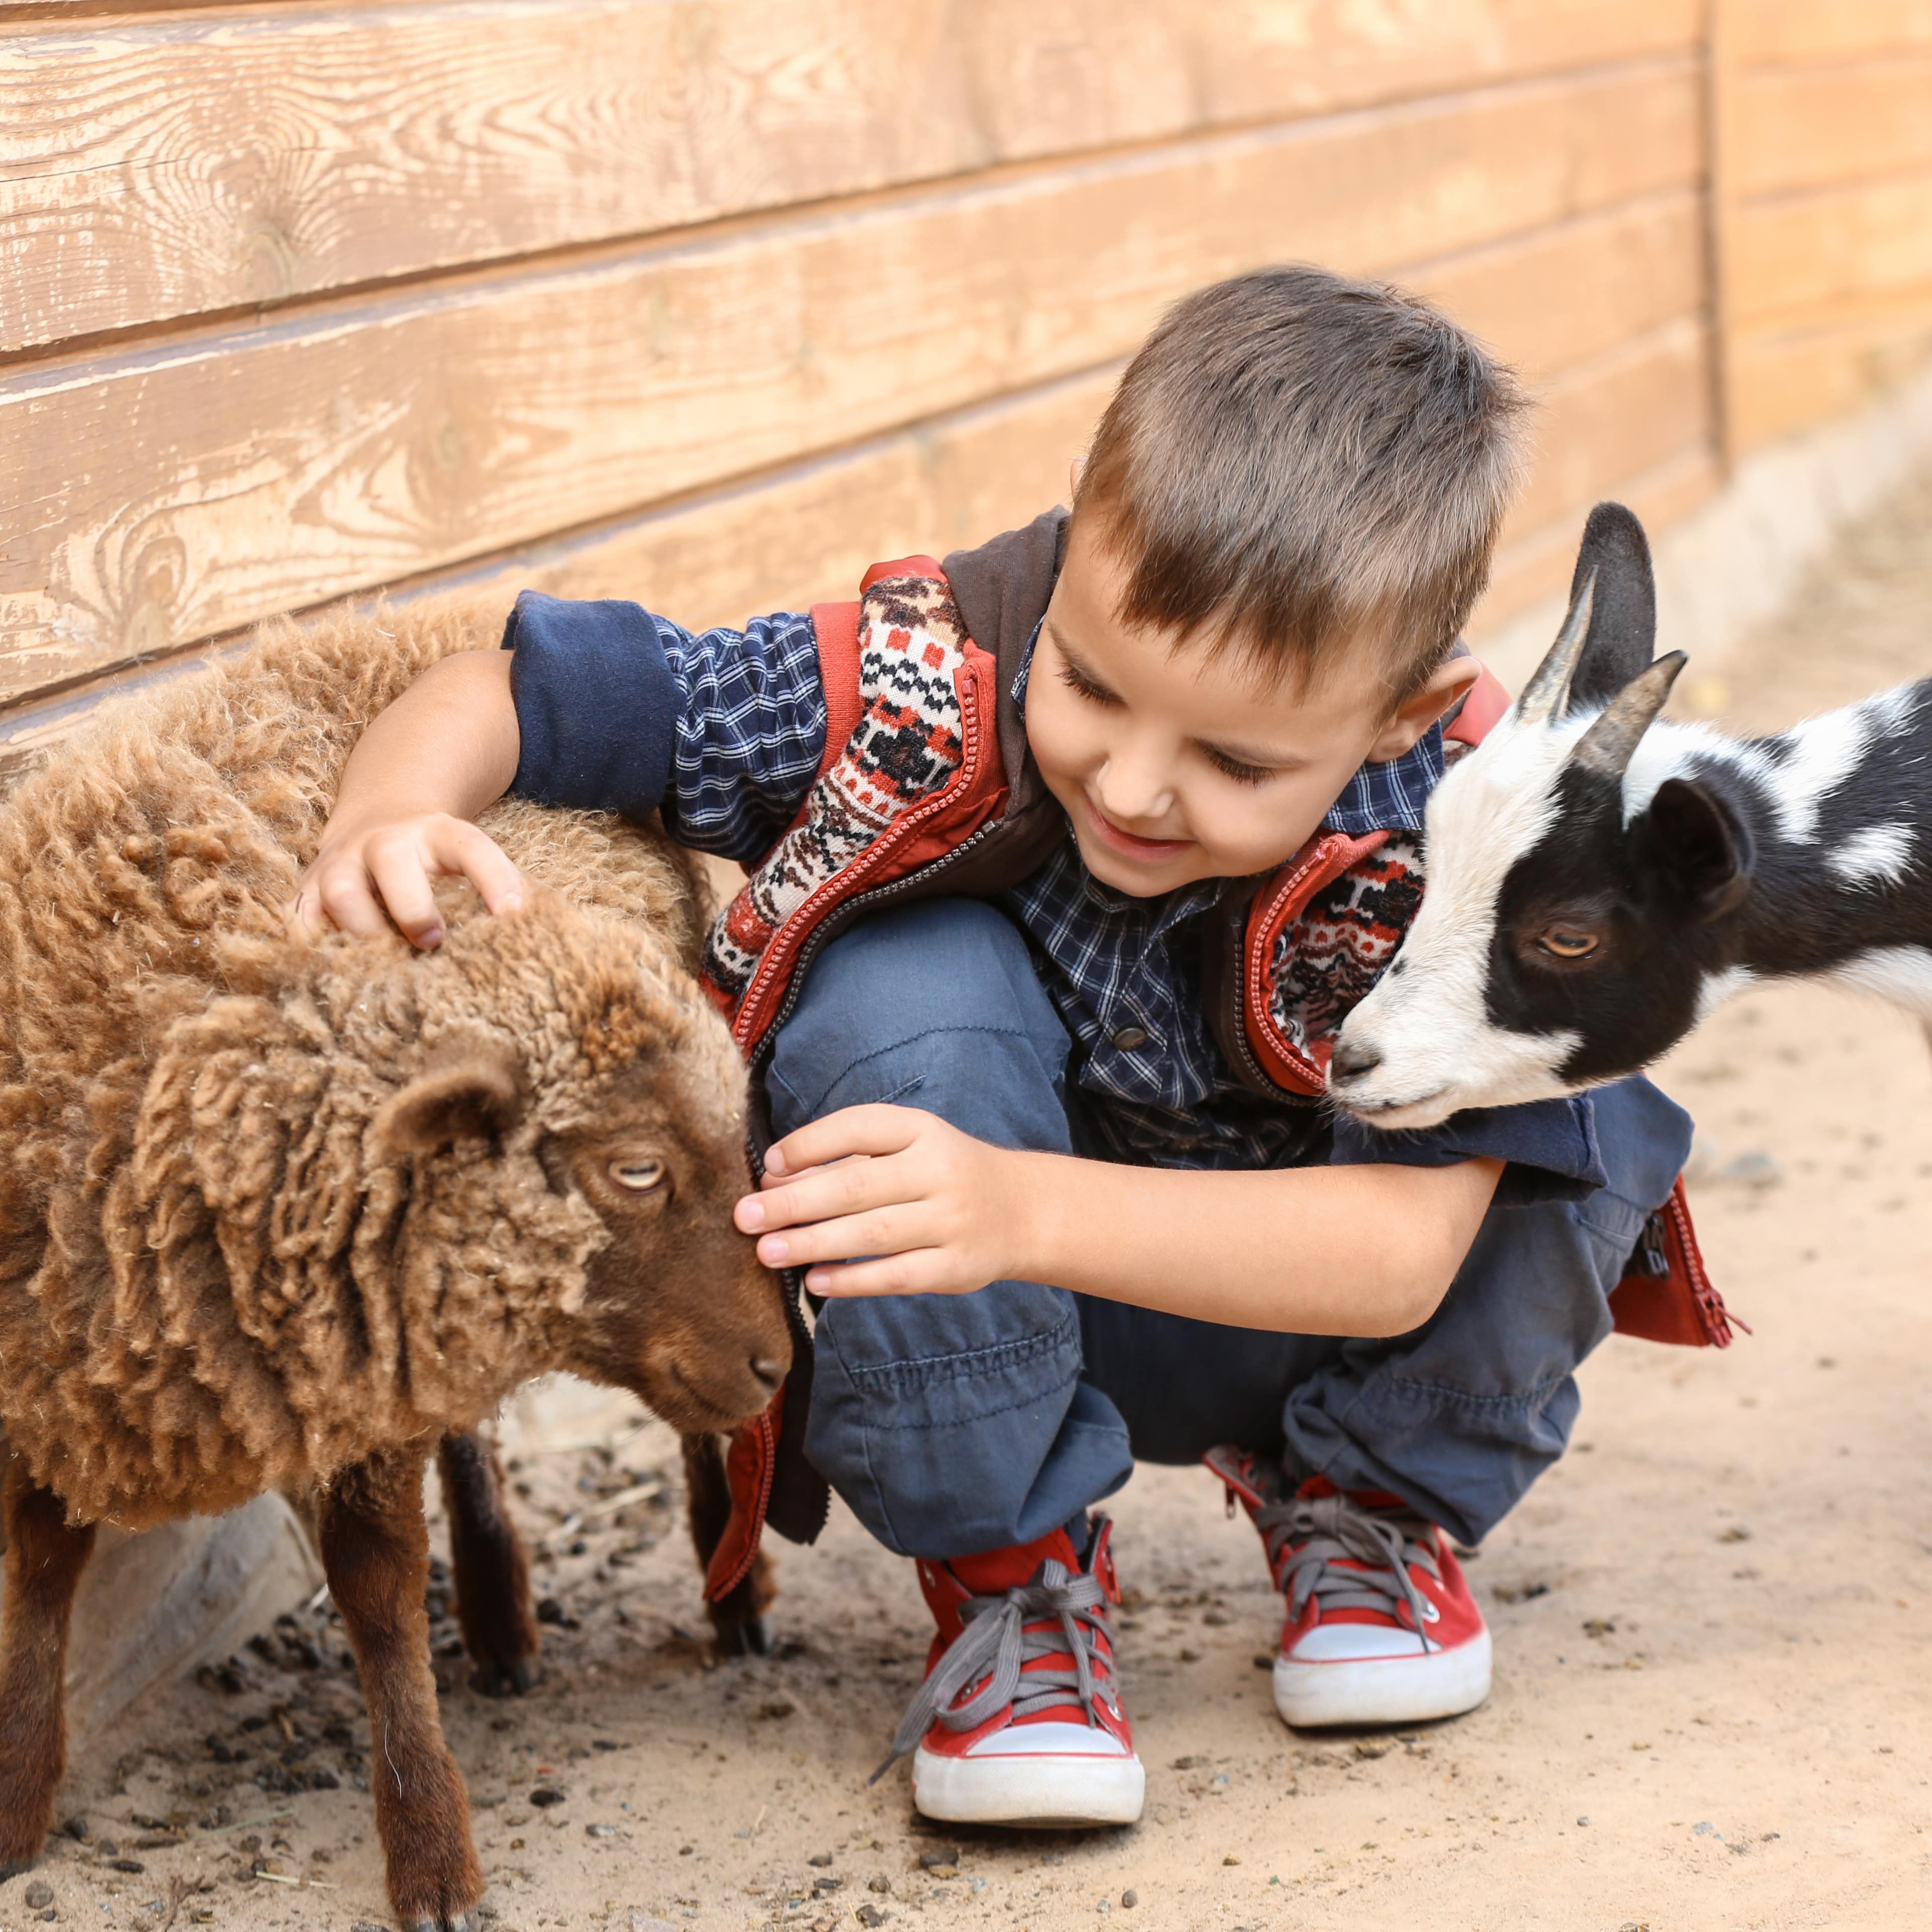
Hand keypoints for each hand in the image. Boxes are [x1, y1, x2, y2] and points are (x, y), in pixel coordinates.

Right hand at [289, 811, 524, 948]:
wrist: (374, 819)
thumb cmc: (433, 857)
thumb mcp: (465, 856)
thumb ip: (494, 884)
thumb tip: (528, 934)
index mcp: (437, 833)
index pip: (471, 847)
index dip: (494, 878)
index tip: (514, 914)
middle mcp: (384, 842)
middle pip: (392, 861)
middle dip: (414, 906)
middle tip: (433, 940)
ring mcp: (341, 863)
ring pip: (341, 893)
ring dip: (364, 933)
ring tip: (385, 967)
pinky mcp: (307, 890)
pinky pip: (302, 922)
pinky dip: (317, 952)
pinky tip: (340, 979)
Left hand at [734, 1105, 1033, 1296]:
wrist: (1022, 1211)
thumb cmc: (942, 1174)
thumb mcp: (908, 1148)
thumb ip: (847, 1158)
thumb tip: (774, 1179)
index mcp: (923, 1130)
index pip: (859, 1127)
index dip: (809, 1144)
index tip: (768, 1165)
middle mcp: (940, 1171)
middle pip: (857, 1186)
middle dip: (795, 1202)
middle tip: (745, 1216)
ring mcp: (951, 1221)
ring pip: (872, 1234)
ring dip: (813, 1243)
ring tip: (766, 1251)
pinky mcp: (956, 1268)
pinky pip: (896, 1276)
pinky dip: (852, 1281)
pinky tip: (815, 1282)